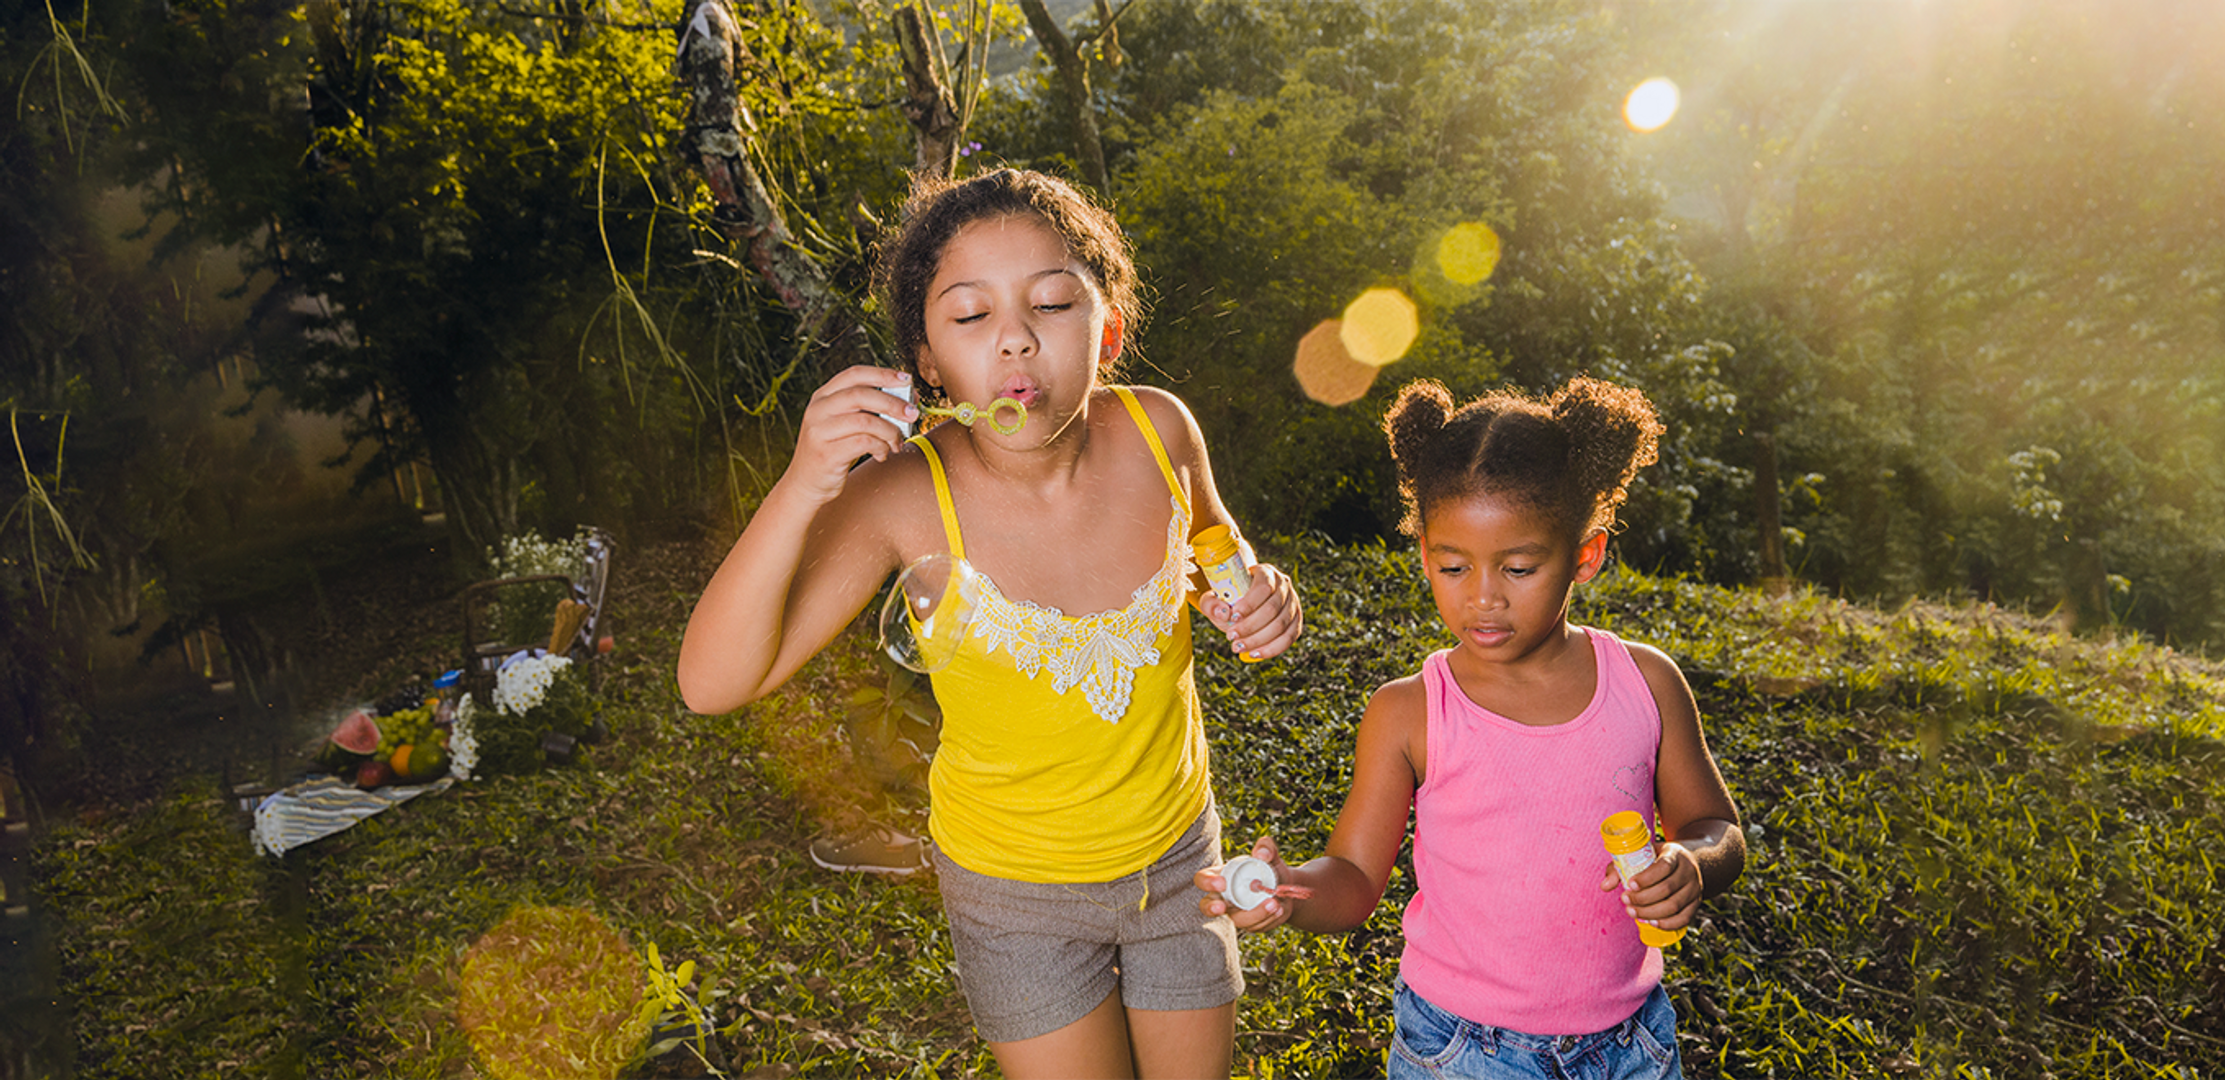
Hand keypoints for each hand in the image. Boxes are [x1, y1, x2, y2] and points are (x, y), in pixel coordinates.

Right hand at [782, 366, 917, 502]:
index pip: (854, 374)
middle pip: (861, 395)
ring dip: (890, 430)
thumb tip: (908, 400)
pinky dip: (881, 446)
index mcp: (823, 396)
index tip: (907, 379)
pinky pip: (863, 443)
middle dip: (893, 403)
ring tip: (897, 442)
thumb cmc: (833, 450)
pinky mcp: (826, 453)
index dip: (882, 374)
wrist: (805, 484)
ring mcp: (820, 431)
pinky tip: (883, 453)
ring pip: (865, 420)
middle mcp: (818, 410)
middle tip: (913, 413)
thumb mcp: (844, 424)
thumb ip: (868, 409)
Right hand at [1195, 836, 1298, 932]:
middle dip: (1211, 908)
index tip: (1221, 883)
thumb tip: (1261, 854)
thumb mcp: (1270, 854)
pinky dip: (1269, 918)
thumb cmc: (1270, 868)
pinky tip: (1279, 909)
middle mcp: (1223, 897)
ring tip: (1274, 903)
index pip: (1202, 879)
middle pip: (1206, 907)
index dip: (1207, 882)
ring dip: (1255, 914)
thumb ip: (1266, 847)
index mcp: (1221, 876)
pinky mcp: (1250, 925)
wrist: (1286, 888)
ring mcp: (1235, 913)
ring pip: (1238, 920)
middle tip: (1222, 907)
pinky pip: (1255, 926)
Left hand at [1202, 563, 1301, 660]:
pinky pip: (1289, 638)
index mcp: (1266, 573)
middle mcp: (1284, 585)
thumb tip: (1223, 613)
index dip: (1249, 604)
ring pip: (1281, 625)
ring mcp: (1293, 603)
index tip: (1232, 617)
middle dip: (1250, 627)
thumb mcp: (1216, 596)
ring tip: (1238, 647)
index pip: (1263, 588)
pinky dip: (1271, 649)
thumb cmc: (1231, 597)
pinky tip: (1254, 653)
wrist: (1244, 601)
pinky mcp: (1296, 621)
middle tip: (1230, 637)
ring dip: (1258, 640)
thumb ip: (1212, 603)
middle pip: (1272, 609)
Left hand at [1598, 841, 1704, 930]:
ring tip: (1632, 912)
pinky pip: (1684, 918)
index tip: (1630, 884)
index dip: (1646, 878)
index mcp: (1675, 854)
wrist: (1685, 865)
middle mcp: (1688, 871)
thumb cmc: (1656, 860)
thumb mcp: (1641, 855)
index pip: (1664, 866)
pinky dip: (1667, 924)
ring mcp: (1695, 888)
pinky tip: (1650, 922)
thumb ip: (1621, 867)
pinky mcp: (1696, 904)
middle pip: (1667, 889)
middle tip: (1625, 901)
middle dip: (1643, 898)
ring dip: (1651, 912)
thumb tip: (1604, 886)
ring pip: (1674, 905)